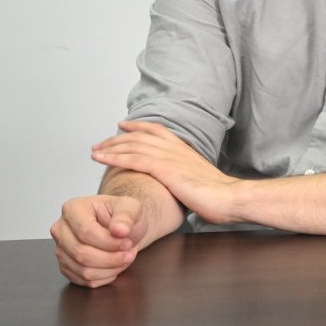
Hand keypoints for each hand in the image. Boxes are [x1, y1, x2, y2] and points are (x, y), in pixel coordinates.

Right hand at [50, 194, 146, 287]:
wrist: (122, 229)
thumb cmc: (123, 216)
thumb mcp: (131, 207)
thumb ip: (126, 216)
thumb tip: (119, 230)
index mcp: (73, 209)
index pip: (85, 231)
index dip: (109, 242)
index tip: (127, 243)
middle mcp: (61, 229)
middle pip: (81, 253)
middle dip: (110, 258)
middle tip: (128, 254)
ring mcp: (61, 249)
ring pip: (82, 269)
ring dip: (109, 269)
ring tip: (124, 259)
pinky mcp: (66, 266)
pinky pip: (83, 280)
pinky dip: (103, 277)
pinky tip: (114, 267)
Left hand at [92, 121, 239, 223]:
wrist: (229, 198)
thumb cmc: (219, 197)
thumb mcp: (201, 181)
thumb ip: (187, 178)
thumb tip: (181, 185)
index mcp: (185, 150)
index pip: (157, 131)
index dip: (138, 127)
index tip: (123, 126)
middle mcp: (176, 149)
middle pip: (140, 136)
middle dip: (118, 138)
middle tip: (101, 143)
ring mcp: (170, 157)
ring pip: (133, 145)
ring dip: (111, 146)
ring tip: (95, 151)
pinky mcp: (165, 169)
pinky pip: (133, 159)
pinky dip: (115, 156)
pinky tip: (101, 158)